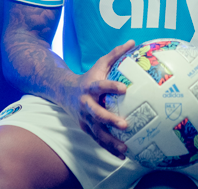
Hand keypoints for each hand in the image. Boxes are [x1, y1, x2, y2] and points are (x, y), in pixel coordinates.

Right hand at [61, 39, 134, 158]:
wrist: (64, 91)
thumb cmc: (89, 76)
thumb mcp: (100, 64)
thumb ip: (115, 54)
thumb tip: (133, 42)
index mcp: (90, 87)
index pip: (101, 86)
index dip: (111, 87)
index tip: (124, 89)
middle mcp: (86, 104)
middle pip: (97, 113)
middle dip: (110, 120)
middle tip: (125, 125)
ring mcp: (85, 118)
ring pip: (97, 132)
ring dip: (110, 141)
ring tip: (125, 148)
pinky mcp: (86, 128)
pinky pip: (98, 140)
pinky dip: (109, 148)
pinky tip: (122, 155)